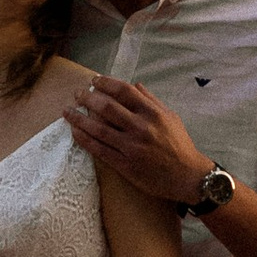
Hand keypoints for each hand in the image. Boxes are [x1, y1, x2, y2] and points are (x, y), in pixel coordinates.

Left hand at [64, 74, 206, 205]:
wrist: (188, 176)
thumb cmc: (180, 145)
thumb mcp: (170, 117)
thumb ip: (151, 100)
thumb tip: (135, 84)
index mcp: (152, 113)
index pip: (123, 91)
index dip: (105, 83)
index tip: (93, 80)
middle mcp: (141, 128)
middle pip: (107, 108)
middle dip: (88, 98)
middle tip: (77, 93)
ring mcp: (132, 148)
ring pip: (99, 129)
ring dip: (79, 119)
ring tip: (67, 112)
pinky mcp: (126, 166)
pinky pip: (100, 150)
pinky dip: (85, 140)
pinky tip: (74, 132)